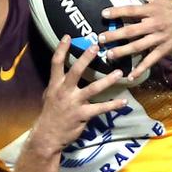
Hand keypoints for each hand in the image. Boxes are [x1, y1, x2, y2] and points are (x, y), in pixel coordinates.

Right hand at [33, 37, 126, 151]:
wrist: (48, 135)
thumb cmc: (51, 113)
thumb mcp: (49, 95)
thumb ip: (57, 82)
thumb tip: (63, 69)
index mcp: (55, 85)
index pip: (56, 63)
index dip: (61, 49)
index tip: (68, 36)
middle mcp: (64, 91)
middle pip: (76, 71)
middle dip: (86, 58)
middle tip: (96, 46)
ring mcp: (74, 103)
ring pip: (93, 89)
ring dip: (107, 80)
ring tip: (119, 72)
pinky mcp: (83, 114)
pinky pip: (101, 108)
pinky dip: (113, 105)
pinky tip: (124, 101)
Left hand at [99, 0, 171, 81]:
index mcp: (151, 10)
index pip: (131, 10)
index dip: (117, 11)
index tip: (104, 14)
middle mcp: (154, 24)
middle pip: (131, 30)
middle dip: (115, 35)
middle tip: (100, 39)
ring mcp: (159, 38)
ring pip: (138, 46)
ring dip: (123, 52)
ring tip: (109, 55)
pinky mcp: (165, 50)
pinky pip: (151, 60)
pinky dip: (141, 69)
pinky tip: (130, 76)